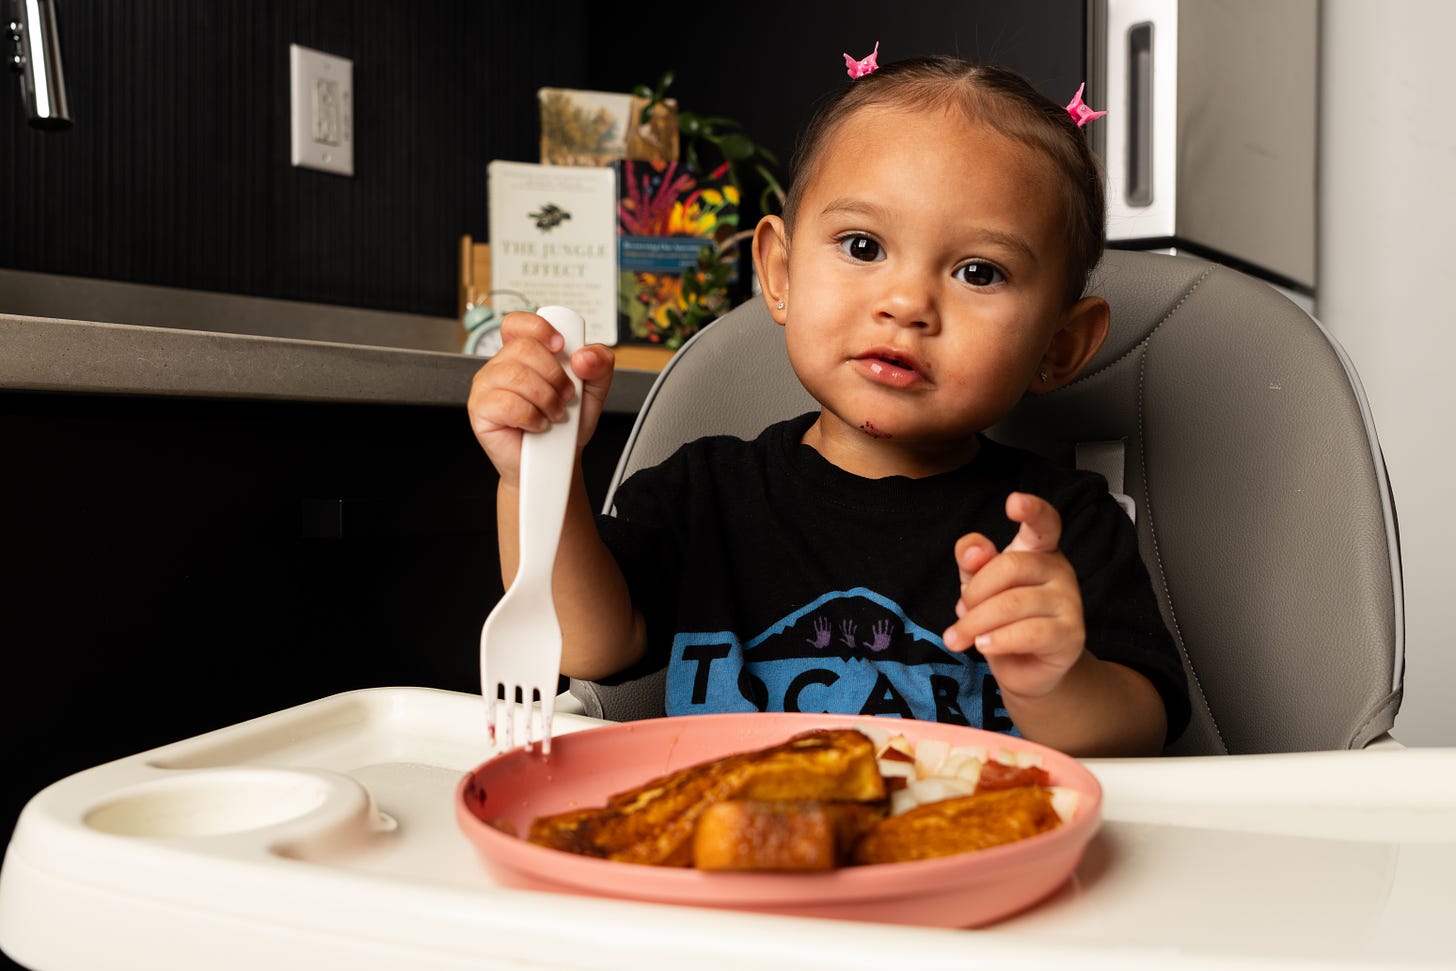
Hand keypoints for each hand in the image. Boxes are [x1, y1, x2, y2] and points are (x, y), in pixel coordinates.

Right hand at [466, 311, 614, 484]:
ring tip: (553, 413)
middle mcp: (501, 364)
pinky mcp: (480, 410)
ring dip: (545, 398)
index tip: (561, 346)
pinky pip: (507, 403)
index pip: (518, 323)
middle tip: (565, 396)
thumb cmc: (567, 425)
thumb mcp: (593, 390)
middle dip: (554, 374)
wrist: (556, 462)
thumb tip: (585, 355)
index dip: (539, 328)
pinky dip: (532, 416)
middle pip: (524, 348)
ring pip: (516, 375)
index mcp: (523, 353)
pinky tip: (537, 424)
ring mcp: (486, 386)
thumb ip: (599, 364)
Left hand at [942, 492, 1085, 699]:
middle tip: (959, 614)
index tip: (1014, 502)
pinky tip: (984, 645)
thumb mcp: (977, 585)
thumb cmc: (1001, 618)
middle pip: (1010, 566)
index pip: (1043, 523)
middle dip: (975, 593)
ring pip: (1014, 603)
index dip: (1032, 510)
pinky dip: (999, 640)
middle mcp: (1058, 570)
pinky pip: (1030, 633)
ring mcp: (1070, 602)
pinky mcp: (1071, 635)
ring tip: (959, 638)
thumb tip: (975, 548)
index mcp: (1037, 550)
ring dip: (976, 623)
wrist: (1025, 668)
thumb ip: (972, 561)